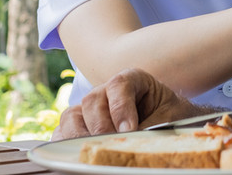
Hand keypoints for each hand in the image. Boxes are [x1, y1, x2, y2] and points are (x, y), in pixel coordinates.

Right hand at [54, 68, 203, 139]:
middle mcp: (106, 90)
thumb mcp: (167, 117)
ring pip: (72, 115)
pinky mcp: (78, 125)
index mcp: (132, 79)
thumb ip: (149, 126)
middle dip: (101, 126)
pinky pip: (61, 131)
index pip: (119, 84)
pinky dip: (66, 143)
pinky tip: (79, 152)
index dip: (121, 107)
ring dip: (81, 135)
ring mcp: (89, 108)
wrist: (168, 122)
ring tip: (96, 150)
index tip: (129, 130)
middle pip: (92, 100)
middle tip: (112, 142)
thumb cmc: (169, 115)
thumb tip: (130, 140)